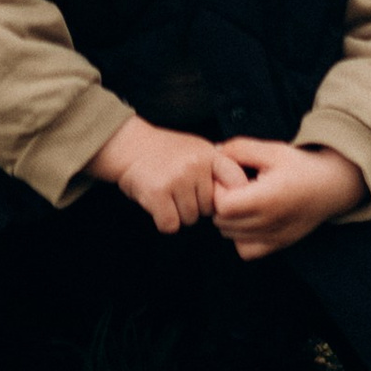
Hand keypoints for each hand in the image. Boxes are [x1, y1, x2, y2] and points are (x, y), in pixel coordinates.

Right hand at [87, 117, 227, 235]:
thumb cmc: (164, 151)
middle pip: (209, 208)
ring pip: (190, 219)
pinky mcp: (158, 194)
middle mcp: (195, 166)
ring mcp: (176, 179)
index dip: (231, 197)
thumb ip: (217, 168)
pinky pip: (171, 225)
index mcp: (209, 154)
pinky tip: (158, 204)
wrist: (129, 145)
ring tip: (168, 194)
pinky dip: (164, 221)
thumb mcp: (197, 149)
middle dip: (196, 205)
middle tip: (180, 190)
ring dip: (179, 214)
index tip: (223, 201)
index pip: (237, 181)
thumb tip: (241, 193)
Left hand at [211, 137, 365, 262]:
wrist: (332, 186)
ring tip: (242, 200)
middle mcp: (270, 222)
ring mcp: (274, 238)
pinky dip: (240, 237)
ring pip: (230, 236)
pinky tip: (248, 218)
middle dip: (221, 202)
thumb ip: (240, 149)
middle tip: (234, 187)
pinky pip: (246, 251)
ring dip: (228, 219)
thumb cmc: (301, 166)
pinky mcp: (278, 245)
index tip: (229, 177)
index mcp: (268, 198)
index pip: (224, 205)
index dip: (219, 189)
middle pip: (222, 222)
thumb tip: (215, 153)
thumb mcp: (272, 149)